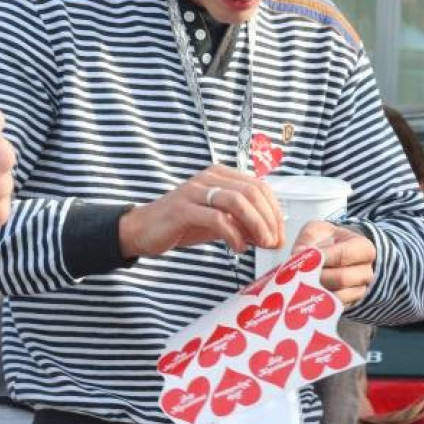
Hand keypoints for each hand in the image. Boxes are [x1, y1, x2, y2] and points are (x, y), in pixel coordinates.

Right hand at [119, 165, 283, 257]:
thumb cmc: (183, 224)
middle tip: (274, 241)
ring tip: (261, 243)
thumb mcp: (219, 222)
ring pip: (237, 201)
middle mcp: (210, 178)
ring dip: (255, 224)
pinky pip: (216, 218)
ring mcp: (195, 191)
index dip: (274, 211)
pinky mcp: (182, 209)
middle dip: (269, 219)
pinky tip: (238, 247)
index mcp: (222, 175)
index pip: (259, 187)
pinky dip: (233, 234)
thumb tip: (271, 234)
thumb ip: (243, 224)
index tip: (280, 234)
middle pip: (252, 192)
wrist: (143, 230)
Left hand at [293, 221, 374, 305]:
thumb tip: (298, 255)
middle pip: (342, 279)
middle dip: (318, 277)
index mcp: (364, 248)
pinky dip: (319, 302)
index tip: (307, 258)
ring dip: (318, 291)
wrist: (336, 254)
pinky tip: (306, 294)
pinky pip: (334, 307)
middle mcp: (366, 271)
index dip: (323, 258)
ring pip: (338, 296)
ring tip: (301, 284)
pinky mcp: (349, 304)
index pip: (344, 255)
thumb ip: (307, 239)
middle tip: (301, 274)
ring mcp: (360, 290)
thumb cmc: (328, 240)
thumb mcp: (318, 231)